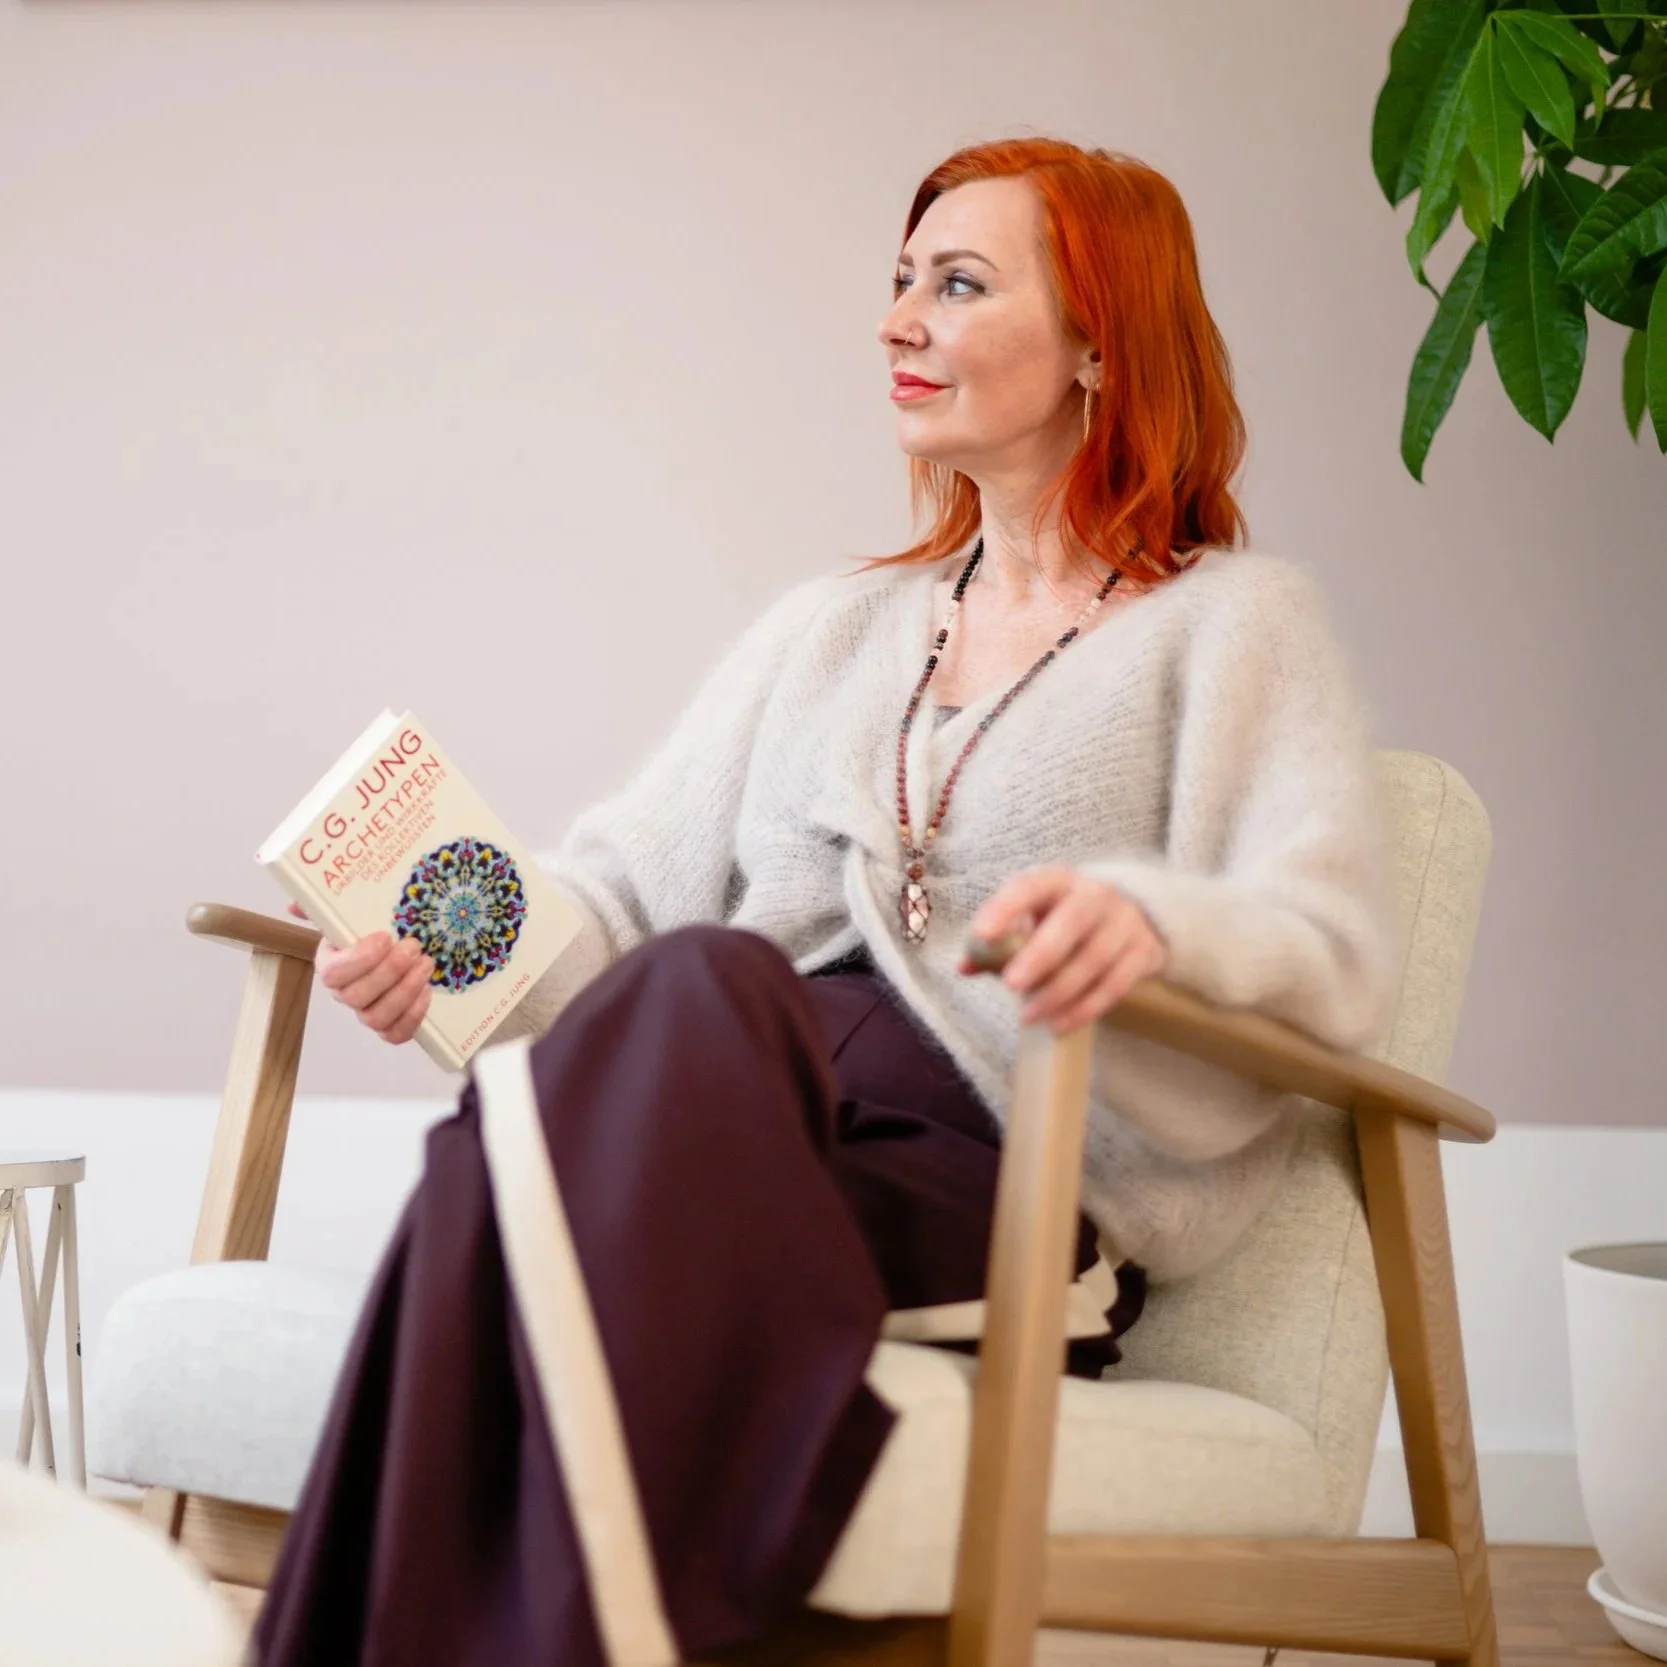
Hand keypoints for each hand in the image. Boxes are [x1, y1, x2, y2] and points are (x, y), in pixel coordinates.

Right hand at [287, 901, 433, 1045]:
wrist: (395, 946)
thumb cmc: (371, 930)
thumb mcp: (350, 913)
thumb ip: (324, 907)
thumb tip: (294, 904)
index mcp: (329, 965)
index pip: (332, 974)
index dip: (359, 959)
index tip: (385, 937)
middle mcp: (343, 993)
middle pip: (356, 997)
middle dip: (389, 971)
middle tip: (413, 947)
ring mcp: (366, 1012)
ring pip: (376, 1018)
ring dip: (405, 991)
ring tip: (426, 964)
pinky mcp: (389, 1026)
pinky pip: (396, 1034)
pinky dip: (413, 1016)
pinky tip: (427, 991)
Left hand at [964, 866, 1167, 1032]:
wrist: (1137, 915)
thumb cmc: (1066, 920)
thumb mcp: (1034, 918)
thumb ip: (998, 943)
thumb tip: (964, 967)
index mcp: (1058, 881)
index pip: (1030, 886)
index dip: (1006, 908)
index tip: (982, 935)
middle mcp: (1095, 895)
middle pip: (1071, 921)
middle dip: (1040, 954)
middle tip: (1010, 984)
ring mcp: (1125, 923)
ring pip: (1094, 959)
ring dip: (1058, 992)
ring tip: (1028, 1015)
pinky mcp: (1144, 953)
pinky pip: (1114, 985)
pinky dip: (1084, 1009)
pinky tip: (1058, 1024)